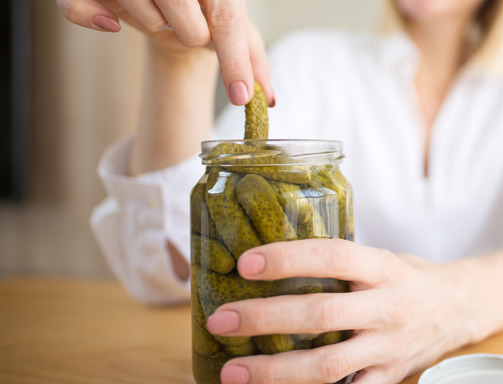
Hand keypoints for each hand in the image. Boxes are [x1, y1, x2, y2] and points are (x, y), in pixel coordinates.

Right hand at [55, 0, 272, 105]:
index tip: (242, 98)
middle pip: (190, 29)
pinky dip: (90, 15)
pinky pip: (78, 6)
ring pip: (147, 20)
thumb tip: (269, 100)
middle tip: (181, 20)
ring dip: (153, 24)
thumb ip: (249, 56)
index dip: (236, 61)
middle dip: (190, 35)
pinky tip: (110, 19)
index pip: (226, 19)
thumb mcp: (231, 19)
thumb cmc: (200, 0)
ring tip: (157, 9)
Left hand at [205, 239, 469, 383]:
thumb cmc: (407, 277)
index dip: (289, 259)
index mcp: (384, 269)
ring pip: (329, 366)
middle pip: (323, 315)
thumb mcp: (382, 255)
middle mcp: (388, 308)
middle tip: (221, 320)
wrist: (460, 308)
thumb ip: (339, 258)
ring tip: (231, 373)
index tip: (246, 264)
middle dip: (266, 318)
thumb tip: (269, 253)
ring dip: (276, 371)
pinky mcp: (388, 379)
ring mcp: (388, 348)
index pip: (334, 257)